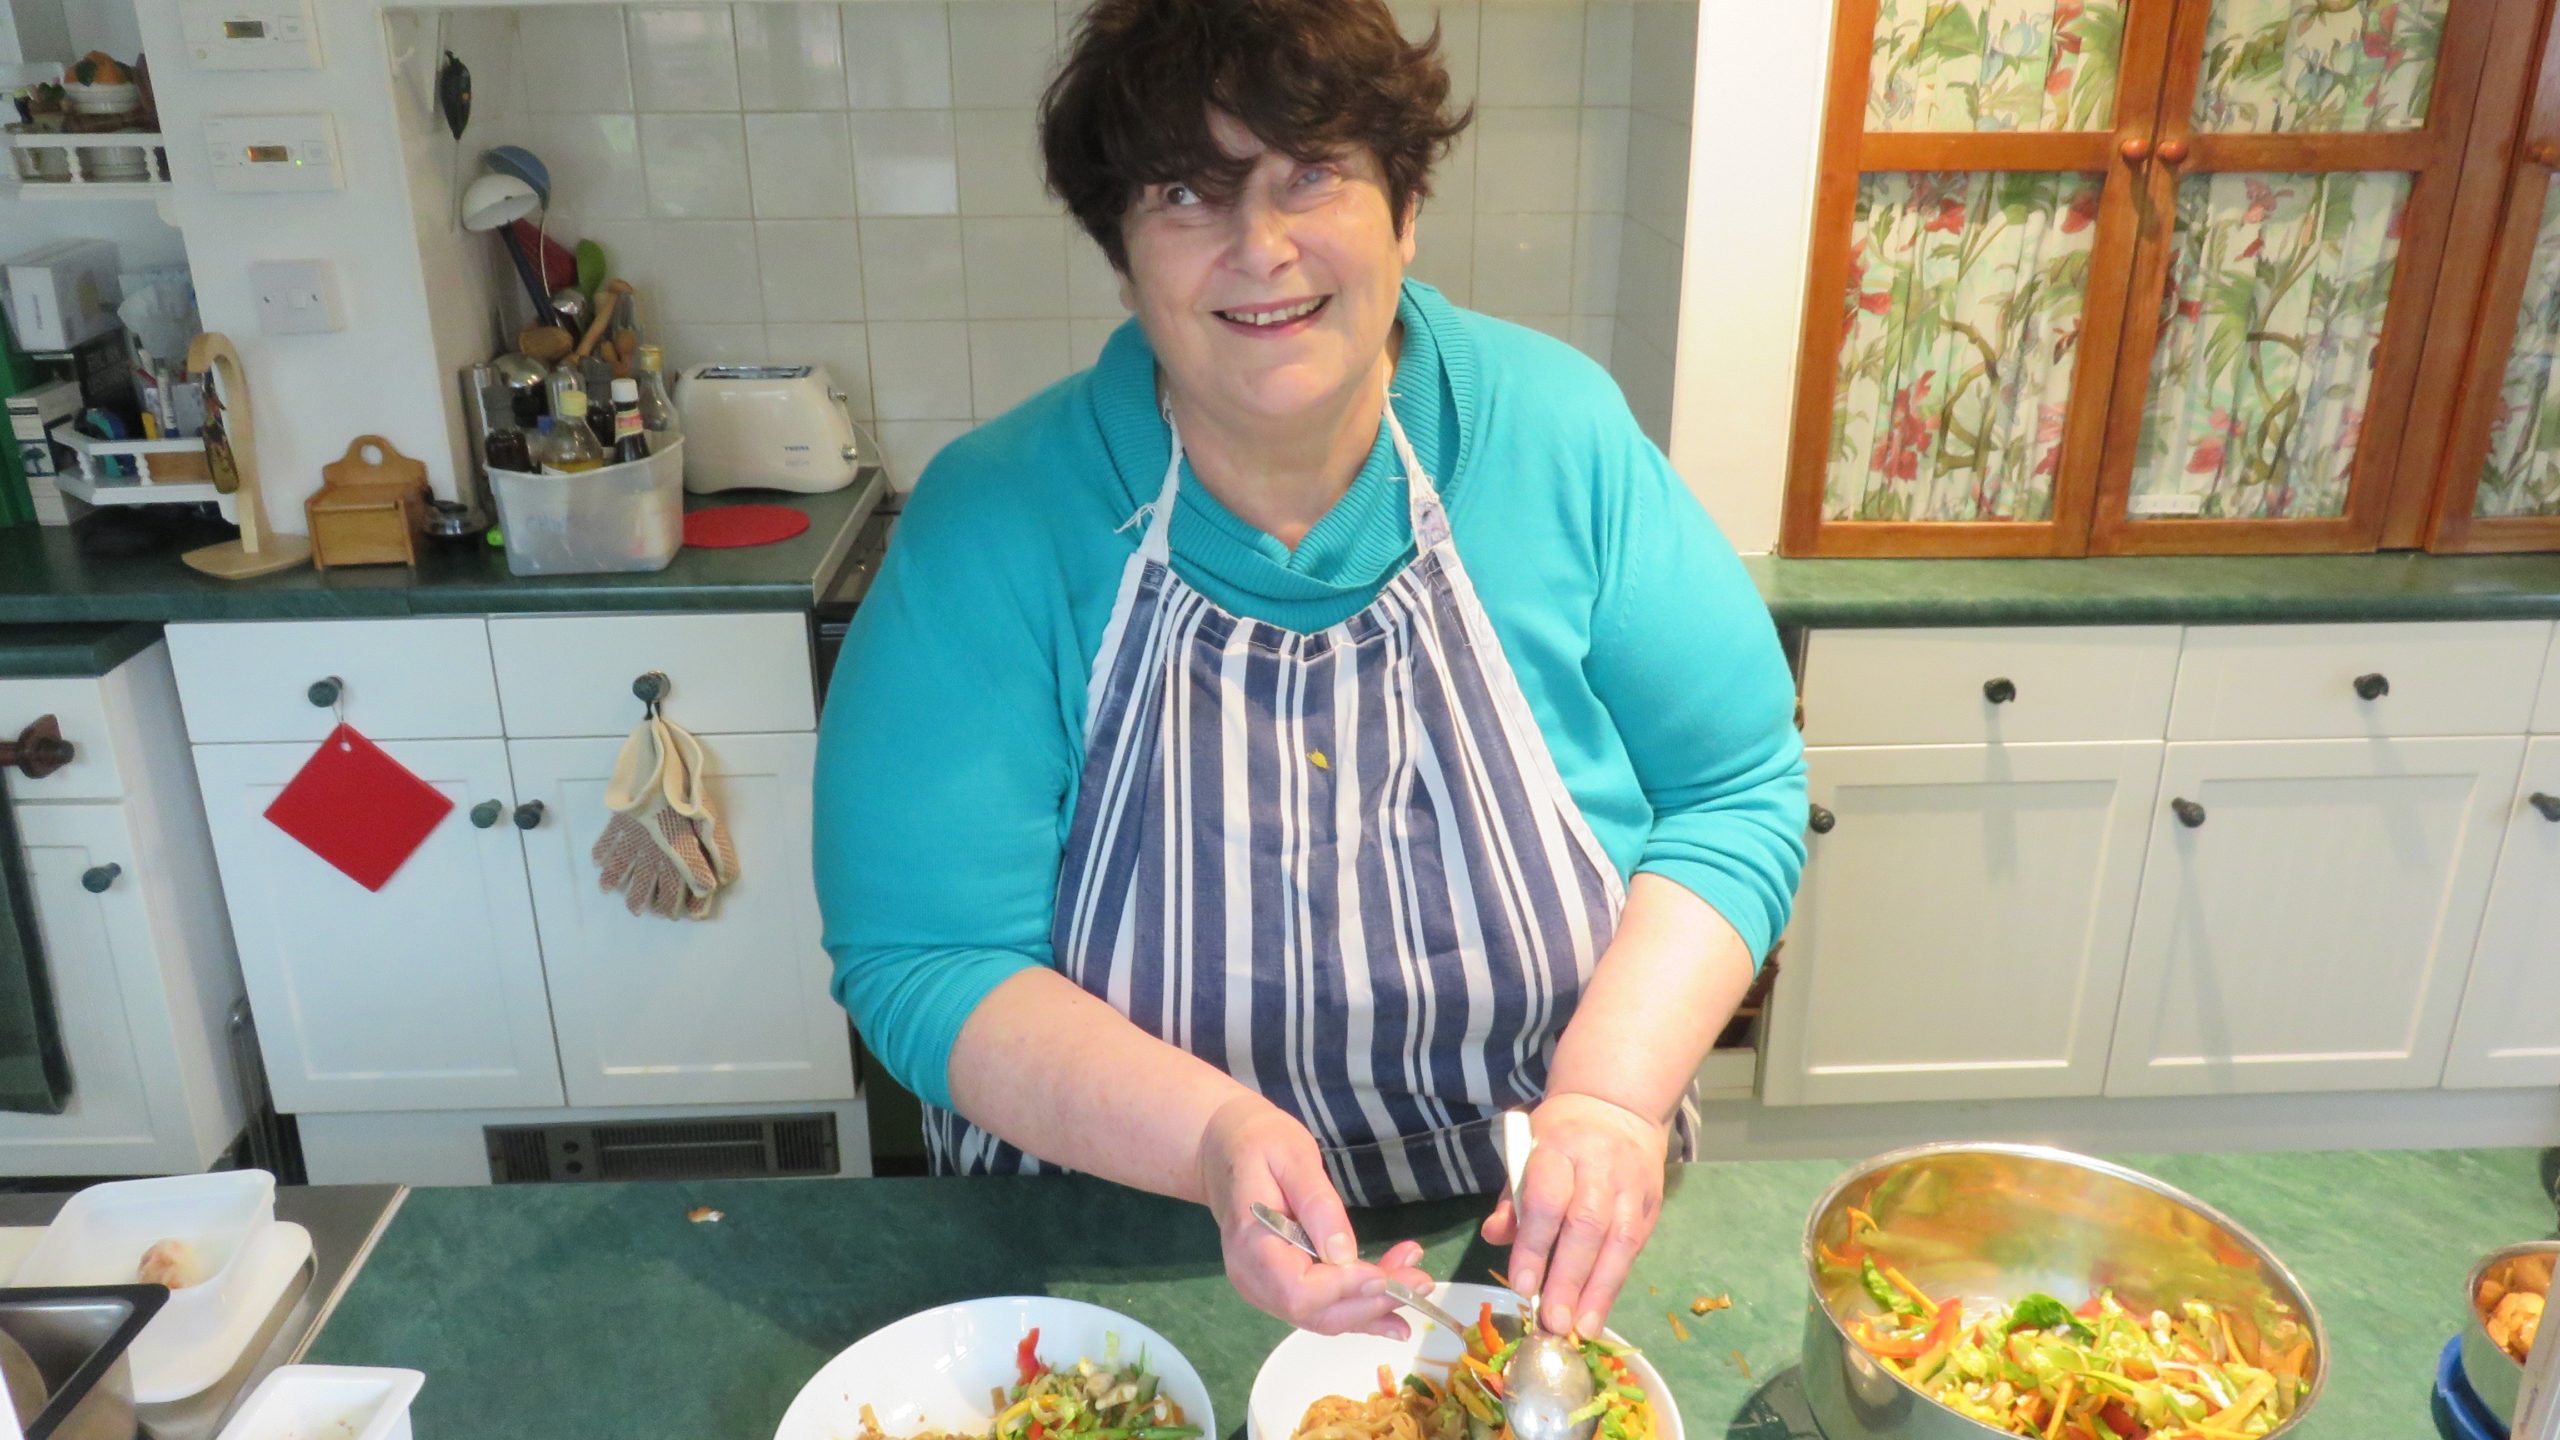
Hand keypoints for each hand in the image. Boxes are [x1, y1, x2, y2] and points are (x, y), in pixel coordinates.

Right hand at [1198, 1094, 1433, 1337]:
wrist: (1224, 1149)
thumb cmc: (1260, 1143)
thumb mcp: (1291, 1155)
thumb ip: (1317, 1203)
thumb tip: (1344, 1253)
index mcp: (1250, 1242)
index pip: (1298, 1288)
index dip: (1344, 1289)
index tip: (1386, 1277)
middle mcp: (1252, 1277)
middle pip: (1314, 1312)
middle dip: (1371, 1303)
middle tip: (1420, 1280)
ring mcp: (1262, 1288)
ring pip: (1321, 1318)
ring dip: (1372, 1308)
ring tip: (1417, 1283)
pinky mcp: (1278, 1289)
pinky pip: (1319, 1311)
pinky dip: (1359, 1314)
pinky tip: (1394, 1319)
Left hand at [1479, 1093, 1668, 1336]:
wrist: (1618, 1106)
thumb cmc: (1561, 1138)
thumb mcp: (1526, 1152)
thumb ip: (1513, 1198)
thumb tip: (1494, 1236)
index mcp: (1560, 1147)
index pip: (1547, 1199)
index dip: (1534, 1244)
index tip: (1521, 1285)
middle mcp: (1601, 1165)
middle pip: (1587, 1226)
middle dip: (1569, 1278)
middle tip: (1553, 1321)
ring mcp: (1632, 1184)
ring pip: (1619, 1241)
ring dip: (1598, 1290)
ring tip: (1580, 1329)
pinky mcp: (1651, 1203)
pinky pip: (1634, 1247)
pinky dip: (1615, 1283)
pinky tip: (1598, 1312)